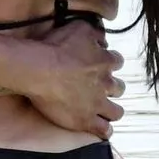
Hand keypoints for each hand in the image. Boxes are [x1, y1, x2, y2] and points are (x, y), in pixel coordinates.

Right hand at [27, 22, 126, 139]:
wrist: (40, 69)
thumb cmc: (56, 47)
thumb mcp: (79, 28)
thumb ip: (95, 32)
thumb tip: (102, 39)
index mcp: (105, 61)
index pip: (116, 62)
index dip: (109, 63)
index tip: (99, 63)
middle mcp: (105, 84)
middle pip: (119, 88)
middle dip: (111, 87)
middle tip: (98, 87)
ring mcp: (97, 104)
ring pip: (116, 112)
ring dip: (112, 110)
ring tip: (103, 110)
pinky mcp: (85, 120)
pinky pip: (103, 131)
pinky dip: (104, 131)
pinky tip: (100, 130)